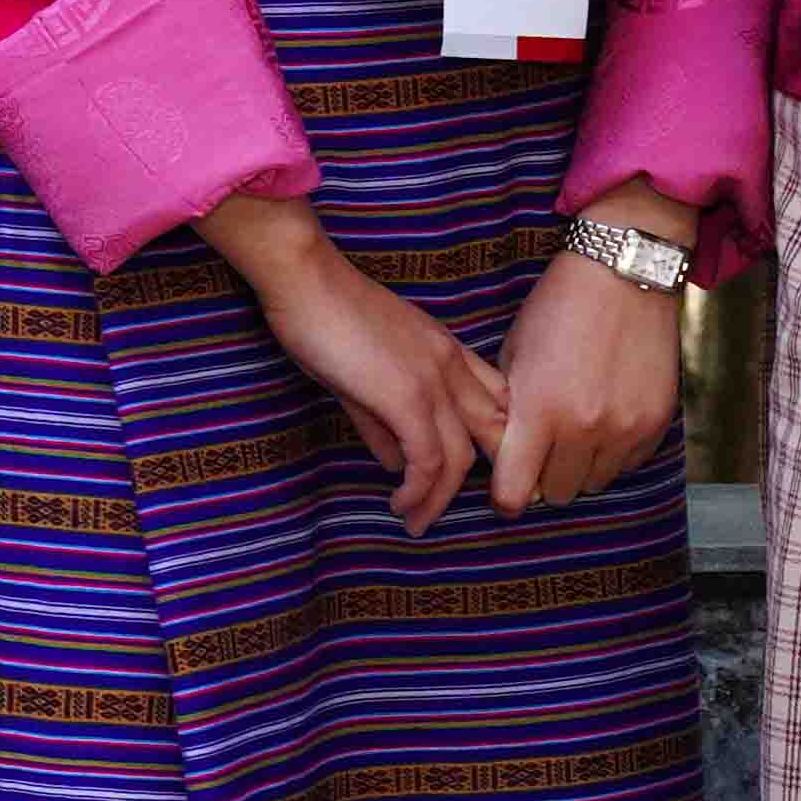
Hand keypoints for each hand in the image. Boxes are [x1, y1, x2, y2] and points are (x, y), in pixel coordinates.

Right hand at [209, 188, 507, 529]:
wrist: (304, 278)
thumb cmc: (325, 317)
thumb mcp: (363, 373)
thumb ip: (382, 421)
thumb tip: (395, 464)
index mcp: (448, 352)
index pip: (495, 403)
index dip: (493, 444)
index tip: (472, 480)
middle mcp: (452, 366)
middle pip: (492, 433)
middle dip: (482, 480)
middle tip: (452, 511)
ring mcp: (433, 381)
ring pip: (460, 457)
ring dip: (438, 499)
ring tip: (415, 522)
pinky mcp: (405, 396)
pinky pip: (428, 459)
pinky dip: (419, 491)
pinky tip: (402, 506)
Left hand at [489, 201, 696, 516]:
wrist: (623, 273)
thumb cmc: (559, 308)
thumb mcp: (515, 354)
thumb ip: (508, 410)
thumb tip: (505, 455)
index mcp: (539, 411)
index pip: (514, 493)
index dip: (506, 495)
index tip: (508, 485)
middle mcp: (584, 428)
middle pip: (557, 493)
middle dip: (545, 476)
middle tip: (544, 446)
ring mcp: (624, 428)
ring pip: (595, 483)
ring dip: (581, 465)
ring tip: (577, 428)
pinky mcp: (656, 423)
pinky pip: (628, 463)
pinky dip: (615, 451)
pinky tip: (608, 416)